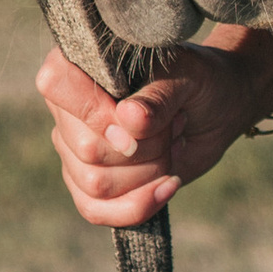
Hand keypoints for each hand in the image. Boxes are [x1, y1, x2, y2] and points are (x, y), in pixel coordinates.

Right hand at [36, 27, 272, 229]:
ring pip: (95, 183)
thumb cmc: (198, 80)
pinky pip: (94, 209)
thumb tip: (127, 120)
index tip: (138, 122)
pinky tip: (168, 186)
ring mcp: (75, 147)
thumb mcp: (187, 77)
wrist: (217, 110)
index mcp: (80, 62)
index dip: (95, 112)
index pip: (55, 84)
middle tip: (176, 124)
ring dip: (149, 173)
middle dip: (145, 148)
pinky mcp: (90, 183)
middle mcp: (68, 106)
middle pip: (86, 148)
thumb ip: (157, 96)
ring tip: (174, 145)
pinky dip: (137, 206)